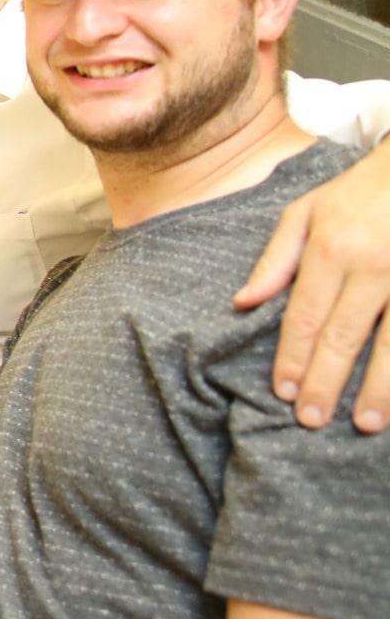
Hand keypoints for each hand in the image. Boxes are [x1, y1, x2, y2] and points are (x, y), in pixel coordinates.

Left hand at [237, 143, 389, 431]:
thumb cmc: (355, 194)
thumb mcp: (305, 212)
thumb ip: (274, 261)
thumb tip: (243, 303)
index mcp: (329, 251)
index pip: (304, 316)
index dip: (292, 357)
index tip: (284, 392)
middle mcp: (370, 268)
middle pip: (344, 335)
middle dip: (326, 381)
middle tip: (312, 421)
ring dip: (379, 387)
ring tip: (366, 423)